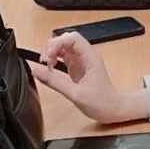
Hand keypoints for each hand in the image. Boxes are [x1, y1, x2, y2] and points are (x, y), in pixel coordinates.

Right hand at [31, 33, 148, 122]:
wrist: (113, 110)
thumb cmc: (100, 102)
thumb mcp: (75, 94)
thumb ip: (54, 82)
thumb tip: (36, 71)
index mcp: (90, 57)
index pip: (73, 38)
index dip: (57, 43)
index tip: (48, 57)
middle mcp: (86, 55)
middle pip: (67, 39)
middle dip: (53, 47)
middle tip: (45, 62)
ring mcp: (82, 61)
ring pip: (64, 47)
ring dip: (53, 53)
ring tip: (48, 66)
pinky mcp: (78, 67)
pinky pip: (64, 57)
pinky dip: (55, 60)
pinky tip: (52, 69)